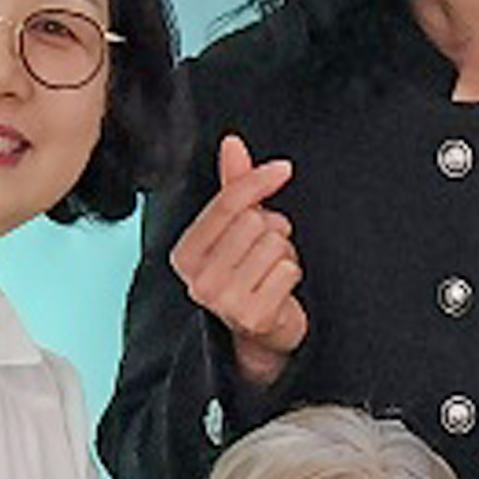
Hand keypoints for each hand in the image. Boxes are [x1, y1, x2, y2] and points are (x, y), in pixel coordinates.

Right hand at [169, 132, 306, 389]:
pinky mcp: (252, 317)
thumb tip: (232, 143)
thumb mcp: (238, 230)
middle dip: (274, 231)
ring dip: (285, 255)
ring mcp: (223, 302)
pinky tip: (281, 291)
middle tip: (269, 252)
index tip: (283, 170)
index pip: (228, 203)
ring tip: (273, 273)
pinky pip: (287, 271)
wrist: (263, 335)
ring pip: (274, 245)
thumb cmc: (250, 276)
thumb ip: (235, 186)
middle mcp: (197, 280)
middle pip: (255, 223)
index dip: (259, 181)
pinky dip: (293, 275)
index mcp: (185, 254)